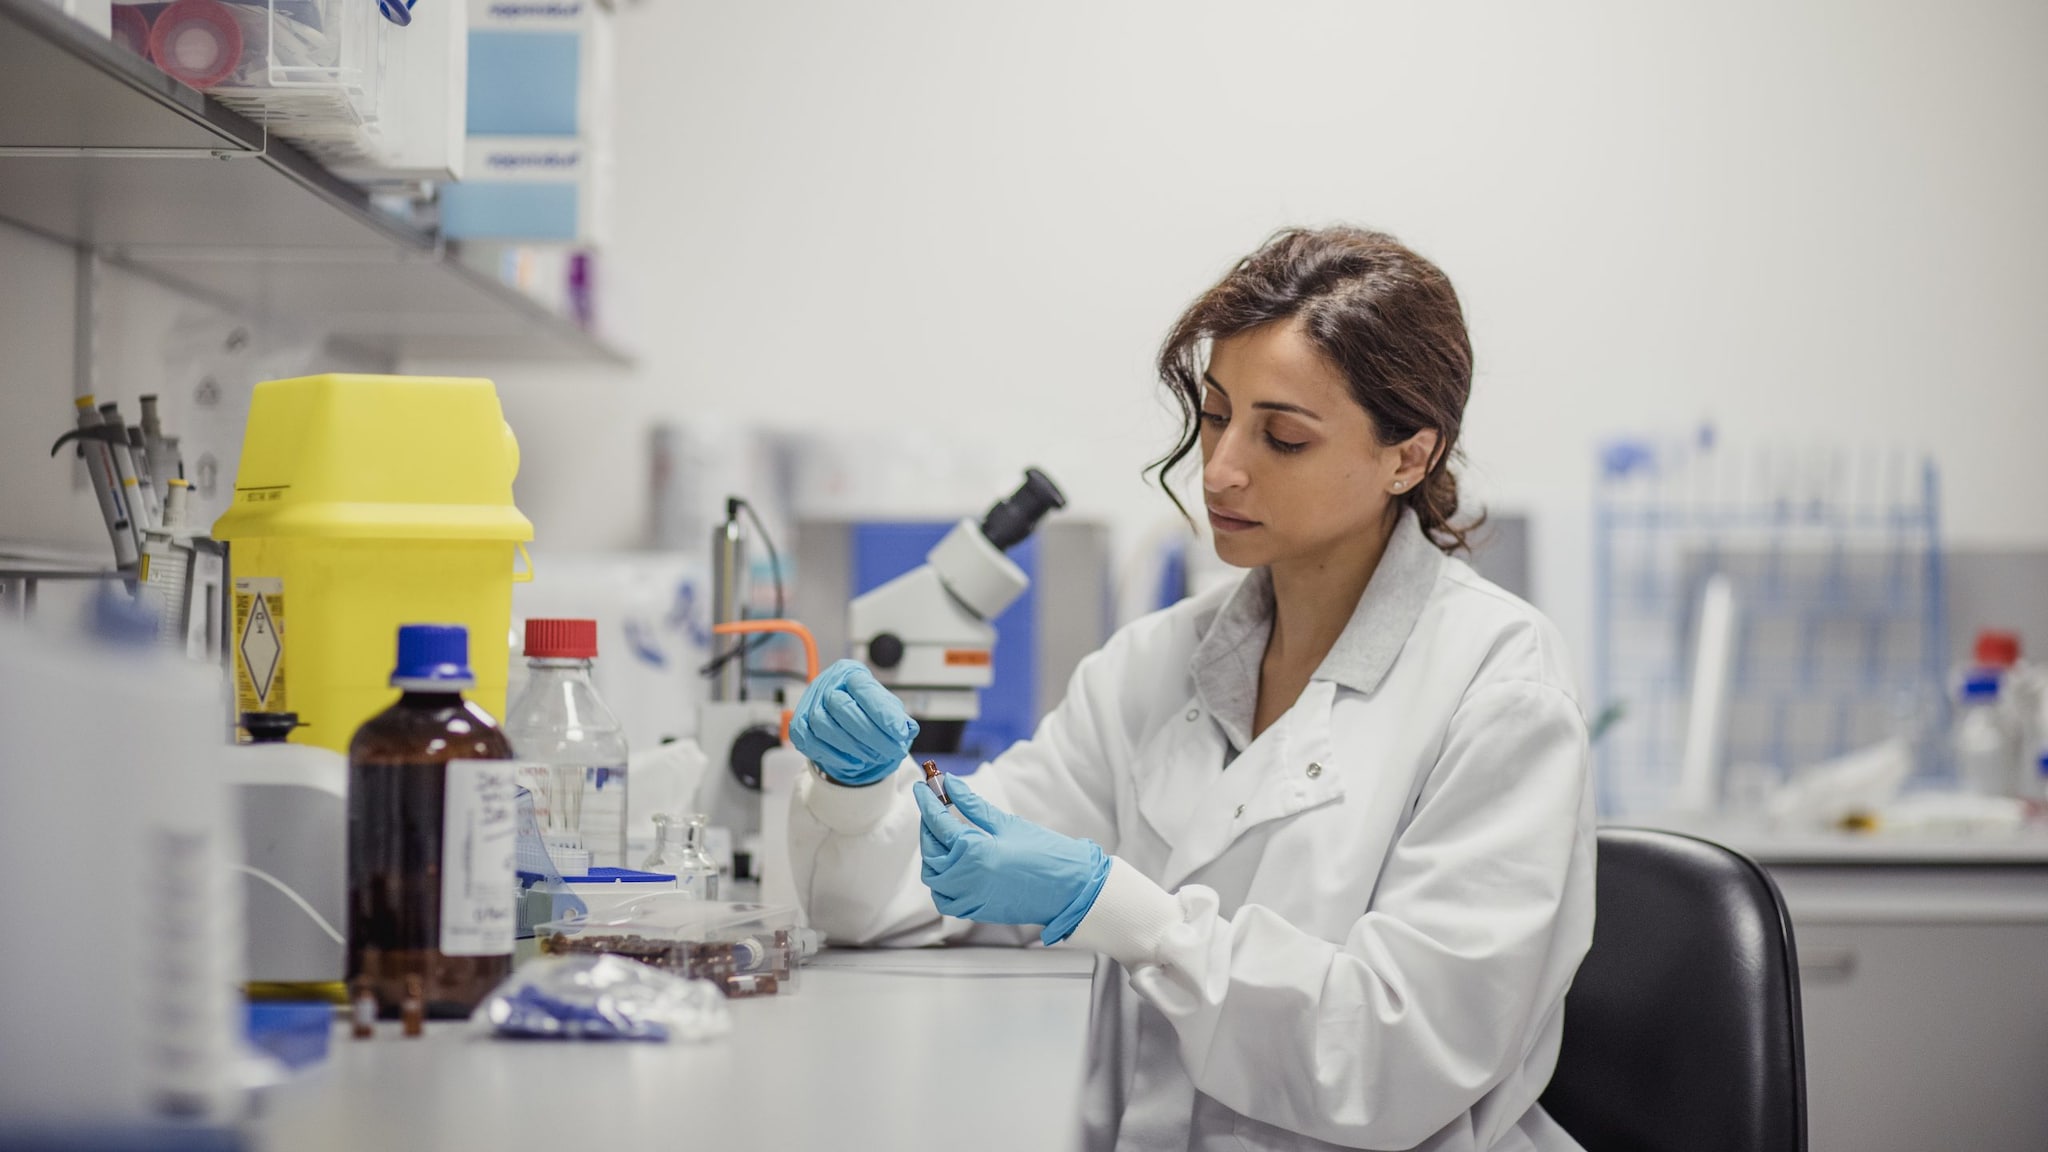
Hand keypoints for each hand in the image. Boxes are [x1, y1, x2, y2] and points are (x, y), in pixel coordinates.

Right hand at [789, 659, 919, 785]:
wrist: (843, 719)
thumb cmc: (867, 710)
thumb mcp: (888, 709)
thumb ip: (897, 718)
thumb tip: (908, 729)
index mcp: (851, 673)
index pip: (864, 689)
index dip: (882, 712)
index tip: (901, 733)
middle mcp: (827, 683)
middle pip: (841, 706)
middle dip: (870, 734)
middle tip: (892, 751)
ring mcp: (809, 703)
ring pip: (823, 724)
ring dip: (851, 746)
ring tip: (873, 757)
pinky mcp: (798, 725)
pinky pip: (808, 740)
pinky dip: (833, 755)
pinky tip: (854, 762)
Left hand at [914, 774, 1110, 944]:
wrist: (1071, 889)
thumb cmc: (1046, 854)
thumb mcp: (1008, 824)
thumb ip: (974, 806)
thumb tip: (951, 784)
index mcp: (974, 853)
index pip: (938, 822)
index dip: (927, 801)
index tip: (922, 787)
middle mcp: (965, 879)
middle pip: (931, 850)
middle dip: (929, 826)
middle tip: (935, 807)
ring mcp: (969, 899)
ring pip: (933, 877)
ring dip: (932, 854)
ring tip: (943, 835)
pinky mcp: (976, 911)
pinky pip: (945, 899)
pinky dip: (941, 882)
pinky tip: (950, 866)